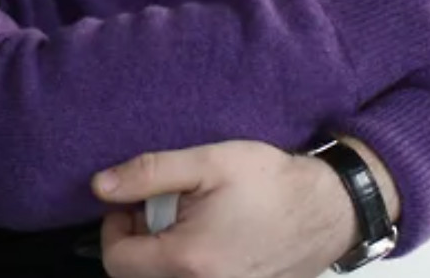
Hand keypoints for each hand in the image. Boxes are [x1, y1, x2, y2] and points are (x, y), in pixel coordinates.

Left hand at [91, 140, 357, 277]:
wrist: (329, 208)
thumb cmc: (270, 183)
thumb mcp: (207, 163)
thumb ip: (148, 174)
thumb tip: (100, 187)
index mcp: (187, 260)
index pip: (115, 261)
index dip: (114, 229)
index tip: (133, 205)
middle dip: (140, 243)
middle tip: (164, 210)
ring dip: (163, 257)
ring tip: (189, 224)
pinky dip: (190, 267)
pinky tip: (210, 242)